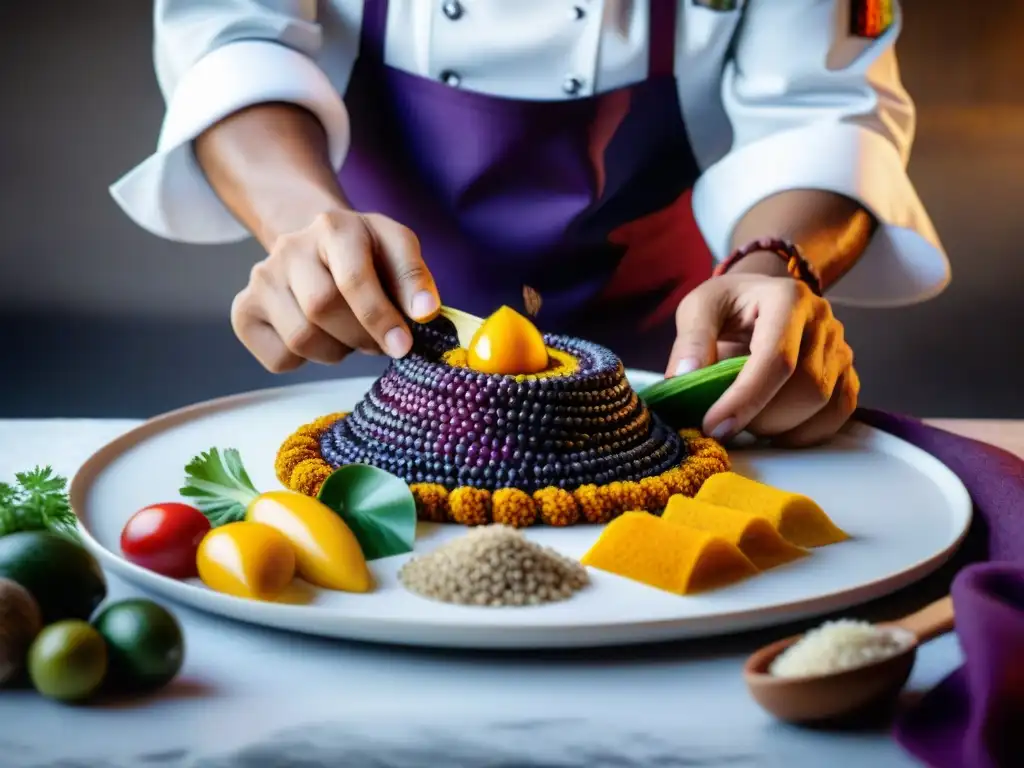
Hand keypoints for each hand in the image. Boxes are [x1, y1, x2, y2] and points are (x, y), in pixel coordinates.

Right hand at [231, 210, 439, 371]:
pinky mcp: (244, 310)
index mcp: (335, 226)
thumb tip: (425, 312)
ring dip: (336, 351)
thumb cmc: (367, 256)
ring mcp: (261, 278)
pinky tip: (319, 339)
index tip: (402, 344)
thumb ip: (414, 278)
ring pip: (300, 338)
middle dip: (360, 336)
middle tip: (378, 341)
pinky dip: (306, 362)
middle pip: (321, 309)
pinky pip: (278, 358)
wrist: (319, 248)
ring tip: (348, 336)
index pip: (352, 278)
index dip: (380, 317)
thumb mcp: (397, 251)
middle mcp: (290, 247)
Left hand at [666, 274, 858, 446]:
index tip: (714, 427)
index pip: (776, 359)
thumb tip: (685, 378)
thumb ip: (691, 341)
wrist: (758, 297)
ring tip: (748, 419)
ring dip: (781, 426)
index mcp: (787, 298)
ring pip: (825, 404)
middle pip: (807, 387)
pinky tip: (777, 431)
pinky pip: (840, 412)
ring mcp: (839, 346)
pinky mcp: (846, 371)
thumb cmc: (727, 304)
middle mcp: (823, 320)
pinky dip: (808, 432)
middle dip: (762, 417)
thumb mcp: (699, 308)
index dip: (745, 399)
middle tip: (727, 421)